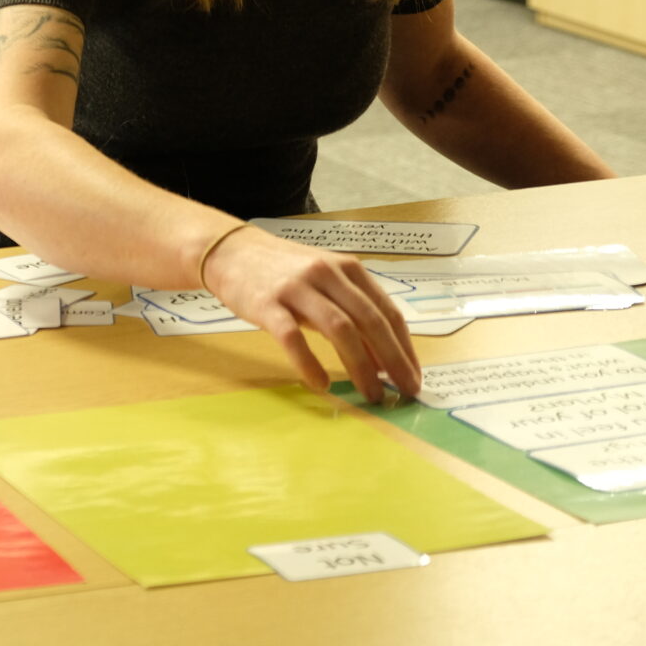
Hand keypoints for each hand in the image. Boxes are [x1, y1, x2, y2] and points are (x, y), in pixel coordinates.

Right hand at [199, 226, 419, 402]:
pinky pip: (293, 337)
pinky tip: (320, 383)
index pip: (387, 311)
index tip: (413, 377)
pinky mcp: (267, 303)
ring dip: (361, 366)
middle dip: (393, 360)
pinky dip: (309, 363)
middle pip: (369, 320)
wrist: (232, 251)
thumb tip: (383, 360)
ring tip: (370, 394)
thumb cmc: (283, 271)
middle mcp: (327, 274)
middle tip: (404, 391)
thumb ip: (353, 313)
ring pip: (339, 329)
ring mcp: (297, 287)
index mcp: (347, 269)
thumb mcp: (325, 282)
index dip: (405, 347)